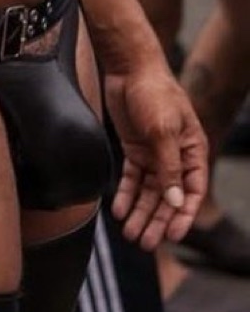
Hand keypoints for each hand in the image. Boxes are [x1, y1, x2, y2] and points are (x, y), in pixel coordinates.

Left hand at [106, 65, 206, 249]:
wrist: (129, 68)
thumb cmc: (155, 94)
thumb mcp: (164, 131)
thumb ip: (169, 168)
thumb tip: (175, 202)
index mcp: (193, 151)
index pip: (192, 191)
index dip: (183, 216)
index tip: (173, 237)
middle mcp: (175, 156)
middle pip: (168, 197)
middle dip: (157, 221)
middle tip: (144, 243)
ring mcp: (154, 153)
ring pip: (149, 192)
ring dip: (141, 213)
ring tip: (130, 234)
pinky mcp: (134, 149)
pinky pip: (132, 179)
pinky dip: (126, 195)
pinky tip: (118, 211)